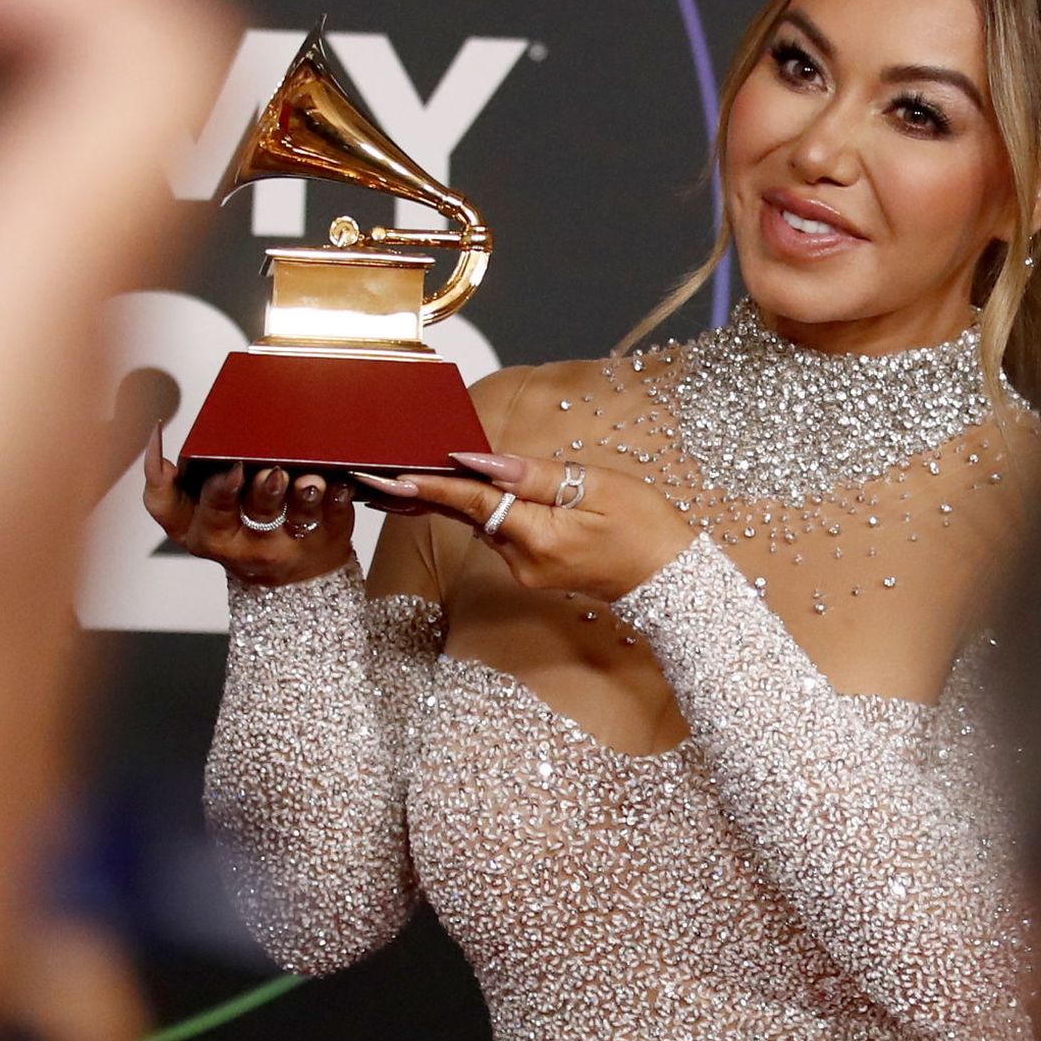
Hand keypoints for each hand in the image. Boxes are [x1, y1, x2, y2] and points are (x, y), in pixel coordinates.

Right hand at [143, 440, 354, 586]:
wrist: (287, 576)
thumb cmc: (234, 532)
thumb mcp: (188, 521)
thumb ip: (163, 489)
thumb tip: (154, 444)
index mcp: (211, 535)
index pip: (213, 513)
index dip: (220, 492)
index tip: (232, 469)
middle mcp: (253, 544)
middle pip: (259, 514)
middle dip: (265, 492)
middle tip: (272, 471)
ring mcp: (294, 543)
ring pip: (300, 517)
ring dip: (305, 495)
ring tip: (309, 480)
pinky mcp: (328, 537)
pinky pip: (337, 516)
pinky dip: (339, 497)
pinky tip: (339, 483)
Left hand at [353, 448, 691, 603]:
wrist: (673, 580)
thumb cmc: (645, 526)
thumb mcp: (595, 487)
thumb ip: (534, 475)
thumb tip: (478, 460)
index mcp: (538, 537)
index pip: (471, 503)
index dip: (428, 485)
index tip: (386, 475)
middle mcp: (522, 561)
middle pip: (464, 516)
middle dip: (417, 493)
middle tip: (367, 473)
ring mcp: (525, 572)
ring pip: (479, 525)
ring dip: (446, 499)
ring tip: (400, 472)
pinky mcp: (531, 572)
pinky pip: (496, 534)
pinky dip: (476, 511)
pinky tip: (457, 492)